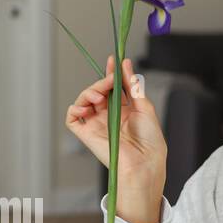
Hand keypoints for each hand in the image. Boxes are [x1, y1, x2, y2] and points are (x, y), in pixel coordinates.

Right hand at [65, 56, 167, 202]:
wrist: (144, 162)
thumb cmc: (149, 141)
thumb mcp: (145, 107)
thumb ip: (133, 85)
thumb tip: (126, 65)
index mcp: (124, 110)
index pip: (113, 87)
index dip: (111, 73)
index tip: (113, 60)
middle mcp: (109, 116)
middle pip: (98, 90)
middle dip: (102, 80)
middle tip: (110, 79)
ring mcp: (96, 124)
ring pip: (84, 100)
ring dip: (90, 91)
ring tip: (100, 95)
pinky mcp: (86, 134)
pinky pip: (72, 117)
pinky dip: (75, 108)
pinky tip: (86, 107)